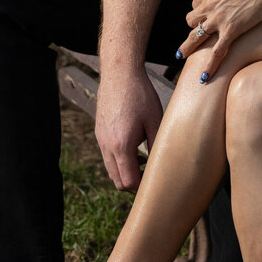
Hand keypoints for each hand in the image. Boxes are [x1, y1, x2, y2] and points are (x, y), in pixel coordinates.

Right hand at [93, 62, 162, 190]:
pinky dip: (119, 161)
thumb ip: (156, 147)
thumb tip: (161, 166)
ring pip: (111, 169)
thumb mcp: (155, 121)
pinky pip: (107, 156)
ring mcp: (101, 140)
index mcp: (121, 146)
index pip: (128, 181)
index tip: (155, 183)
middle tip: (150, 177)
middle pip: (117, 180)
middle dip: (133, 184)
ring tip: (144, 162)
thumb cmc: (140, 95)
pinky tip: (134, 149)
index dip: (142, 187)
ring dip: (125, 172)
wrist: (119, 74)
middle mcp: (107, 146)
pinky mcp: (100, 133)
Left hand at [178, 0, 261, 77]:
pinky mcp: (231, 31)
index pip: (197, 1)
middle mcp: (209, 3)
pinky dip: (210, 66)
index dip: (202, 7)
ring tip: (181, 55)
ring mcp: (219, 19)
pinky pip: (217, 52)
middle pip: (192, 19)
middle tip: (201, 29)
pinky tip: (204, 78)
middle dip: (196, 24)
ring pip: (196, 36)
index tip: (208, 12)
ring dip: (187, 46)